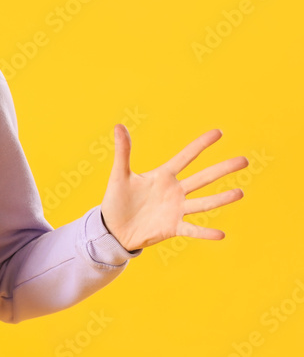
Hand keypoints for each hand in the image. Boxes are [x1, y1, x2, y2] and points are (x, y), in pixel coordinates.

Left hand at [99, 124, 246, 251]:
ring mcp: (176, 209)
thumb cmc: (117, 200)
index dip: (201, 144)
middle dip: (222, 169)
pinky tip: (221, 234)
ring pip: (203, 203)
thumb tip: (118, 125)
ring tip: (240, 193)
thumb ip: (123, 151)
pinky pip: (192, 229)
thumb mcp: (120, 175)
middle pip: (203, 178)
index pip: (186, 157)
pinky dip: (205, 232)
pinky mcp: (173, 227)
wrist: (113, 228)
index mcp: (163, 176)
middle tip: (244, 160)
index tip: (218, 132)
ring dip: (221, 199)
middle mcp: (175, 191)